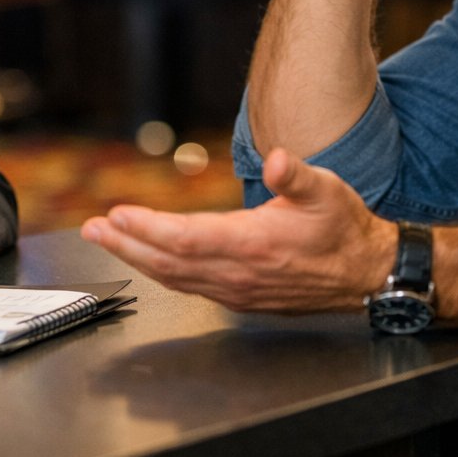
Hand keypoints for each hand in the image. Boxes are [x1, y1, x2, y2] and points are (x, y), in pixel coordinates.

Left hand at [81, 149, 397, 312]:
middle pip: (168, 262)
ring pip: (174, 277)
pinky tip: (146, 258)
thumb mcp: (327, 191)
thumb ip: (297, 175)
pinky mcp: (239, 296)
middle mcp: (239, 273)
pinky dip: (160, 270)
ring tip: (106, 238)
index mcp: (254, 244)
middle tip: (92, 227)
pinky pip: (188, 286)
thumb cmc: (344, 227)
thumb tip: (277, 160)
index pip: (187, 238)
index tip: (117, 213)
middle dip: (126, 244)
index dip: (148, 227)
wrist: (366, 273)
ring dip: (136, 258)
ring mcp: (237, 290)